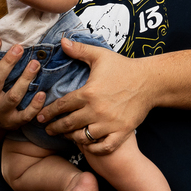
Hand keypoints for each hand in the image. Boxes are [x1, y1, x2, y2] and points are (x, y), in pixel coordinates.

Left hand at [39, 38, 153, 155]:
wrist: (150, 81)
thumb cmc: (124, 67)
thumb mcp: (100, 55)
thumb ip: (79, 50)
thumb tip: (62, 41)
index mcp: (88, 93)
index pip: (62, 106)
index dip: (49, 113)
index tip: (40, 117)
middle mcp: (97, 110)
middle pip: (69, 124)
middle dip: (55, 128)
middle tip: (48, 130)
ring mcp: (110, 123)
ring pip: (83, 137)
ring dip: (72, 138)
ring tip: (66, 136)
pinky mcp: (122, 132)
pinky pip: (104, 147)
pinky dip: (94, 148)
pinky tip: (88, 144)